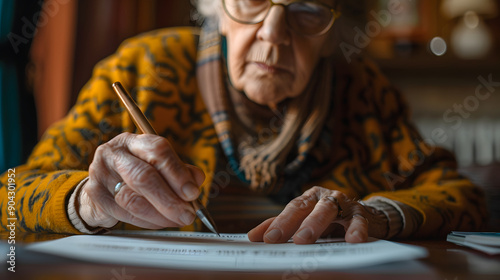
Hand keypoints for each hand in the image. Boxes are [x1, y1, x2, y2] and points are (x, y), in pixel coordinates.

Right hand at [78, 132, 204, 228]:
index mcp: (134, 141)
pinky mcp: (95, 195)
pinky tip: (160, 222)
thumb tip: (197, 180)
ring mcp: (101, 174)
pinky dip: (148, 222)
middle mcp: (114, 153)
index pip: (157, 150)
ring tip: (177, 220)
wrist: (103, 185)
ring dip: (160, 214)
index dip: (177, 172)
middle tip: (188, 214)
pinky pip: (125, 214)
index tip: (192, 192)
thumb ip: (180, 170)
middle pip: (143, 176)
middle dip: (170, 199)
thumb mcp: (159, 165)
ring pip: (133, 199)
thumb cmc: (137, 172)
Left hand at [248, 187, 388, 243]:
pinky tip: (353, 240)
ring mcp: (342, 203)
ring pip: (327, 210)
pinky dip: (356, 229)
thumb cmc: (329, 219)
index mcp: (308, 199)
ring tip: (305, 239)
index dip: (278, 223)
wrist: (365, 215)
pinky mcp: (361, 213)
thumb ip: (280, 226)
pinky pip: (358, 220)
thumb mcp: (305, 220)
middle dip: (290, 223)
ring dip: (315, 223)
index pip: (290, 209)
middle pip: (305, 207)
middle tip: (277, 238)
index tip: (266, 239)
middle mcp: (323, 197)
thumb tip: (252, 237)